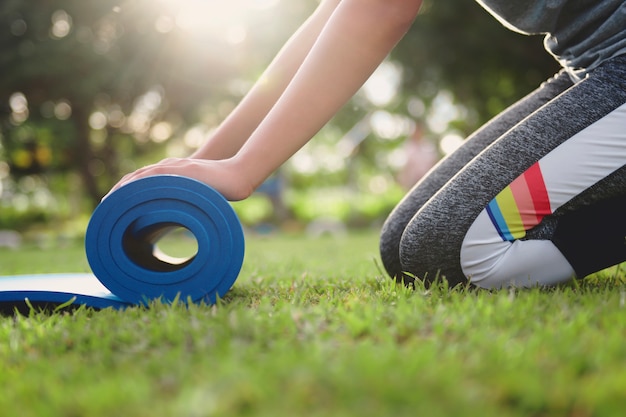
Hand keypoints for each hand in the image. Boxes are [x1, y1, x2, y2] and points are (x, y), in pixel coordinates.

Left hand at [104, 157, 253, 200]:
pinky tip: (130, 194)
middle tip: (104, 208)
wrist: (238, 175)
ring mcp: (175, 168)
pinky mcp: (182, 171)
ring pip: (142, 176)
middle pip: (135, 178)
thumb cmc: (222, 188)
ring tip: (110, 203)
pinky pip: (155, 176)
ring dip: (124, 189)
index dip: (124, 192)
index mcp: (170, 175)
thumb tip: (178, 221)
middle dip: (117, 192)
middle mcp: (169, 168)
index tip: (111, 207)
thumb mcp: (199, 197)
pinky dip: (140, 184)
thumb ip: (187, 202)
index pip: (141, 181)